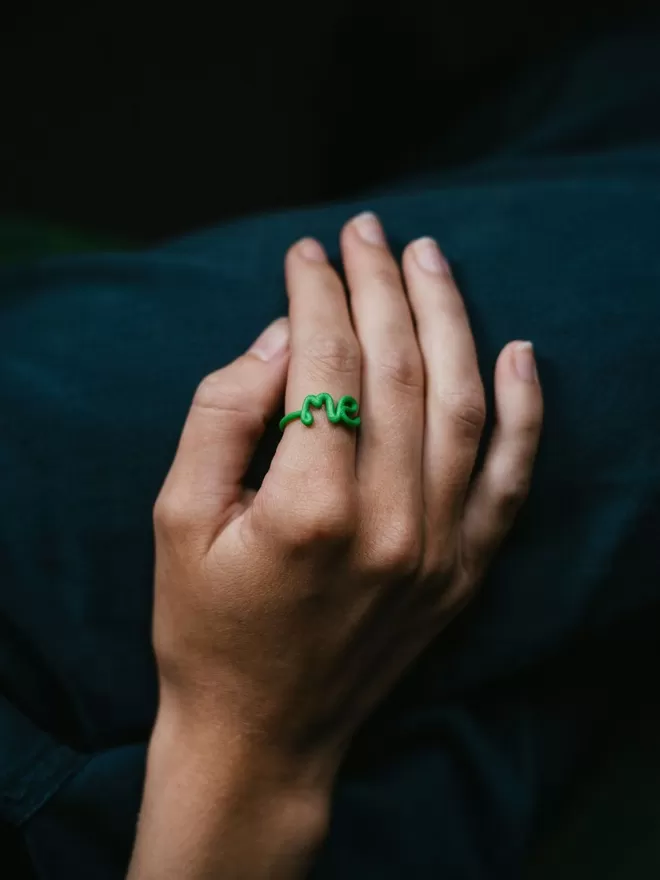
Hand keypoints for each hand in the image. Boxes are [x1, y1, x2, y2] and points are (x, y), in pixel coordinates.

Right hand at [129, 213, 542, 878]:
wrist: (263, 733)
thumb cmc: (205, 627)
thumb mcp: (176, 519)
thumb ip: (222, 417)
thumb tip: (281, 340)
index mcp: (309, 510)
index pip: (327, 365)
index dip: (317, 294)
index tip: (307, 252)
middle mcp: (389, 525)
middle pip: (398, 368)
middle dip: (381, 286)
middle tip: (365, 231)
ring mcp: (439, 550)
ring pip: (462, 404)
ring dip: (449, 320)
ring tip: (429, 259)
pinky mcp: (464, 572)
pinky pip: (511, 477)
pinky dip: (526, 411)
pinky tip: (521, 352)